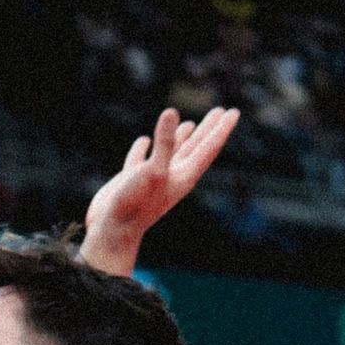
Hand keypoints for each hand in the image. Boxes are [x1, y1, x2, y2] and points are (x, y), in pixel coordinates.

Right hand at [82, 106, 238, 275]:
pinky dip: (143, 148)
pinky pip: (140, 160)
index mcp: (183, 177)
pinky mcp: (131, 182)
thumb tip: (171, 112)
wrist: (109, 234)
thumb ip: (164, 143)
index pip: (208, 148)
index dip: (221, 129)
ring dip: (181, 138)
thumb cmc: (133, 205)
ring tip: (190, 123)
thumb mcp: (153, 171)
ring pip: (171, 153)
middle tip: (221, 111)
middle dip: (208, 130)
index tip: (234, 111)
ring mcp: (151, 180)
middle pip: (195, 148)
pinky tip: (143, 140)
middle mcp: (171, 177)